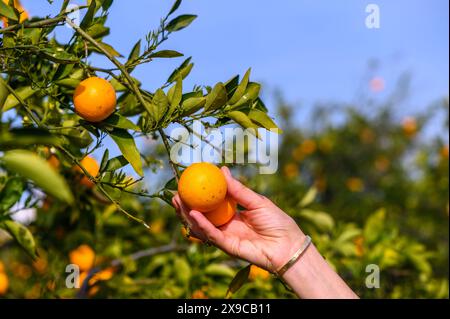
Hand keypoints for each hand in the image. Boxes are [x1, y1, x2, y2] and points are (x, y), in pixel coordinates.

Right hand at [172, 166, 305, 272]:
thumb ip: (238, 189)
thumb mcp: (256, 201)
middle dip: (185, 206)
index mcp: (233, 213)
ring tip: (177, 201)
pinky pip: (211, 235)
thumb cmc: (278, 222)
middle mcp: (226, 225)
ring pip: (200, 227)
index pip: (211, 204)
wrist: (288, 245)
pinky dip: (201, 224)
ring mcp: (225, 236)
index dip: (198, 195)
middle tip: (175, 193)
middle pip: (201, 216)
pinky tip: (193, 213)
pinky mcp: (227, 246)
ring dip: (187, 215)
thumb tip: (222, 170)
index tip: (187, 182)